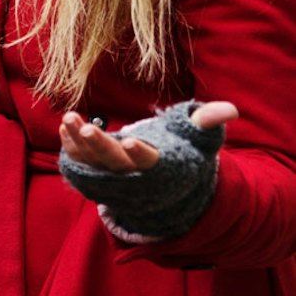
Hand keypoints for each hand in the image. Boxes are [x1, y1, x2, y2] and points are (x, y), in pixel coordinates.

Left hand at [59, 101, 237, 172]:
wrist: (164, 185)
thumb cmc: (182, 154)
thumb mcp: (197, 140)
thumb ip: (208, 123)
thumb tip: (230, 109)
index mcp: (159, 167)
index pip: (148, 163)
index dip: (139, 154)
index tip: (130, 140)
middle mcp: (133, 176)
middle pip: (114, 164)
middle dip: (100, 147)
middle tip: (87, 127)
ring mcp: (112, 178)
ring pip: (92, 165)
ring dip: (78, 143)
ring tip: (68, 119)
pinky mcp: (96, 175)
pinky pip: (80, 165)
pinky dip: (71, 149)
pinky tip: (65, 127)